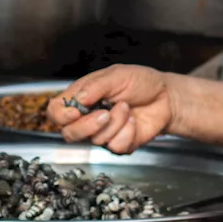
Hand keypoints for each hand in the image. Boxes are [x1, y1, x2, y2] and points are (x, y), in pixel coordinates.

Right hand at [46, 66, 176, 153]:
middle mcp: (88, 117)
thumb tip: (78, 99)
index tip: (76, 111)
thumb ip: (95, 86)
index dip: (61, 115)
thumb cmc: (141, 82)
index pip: (56, 112)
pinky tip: (134, 121)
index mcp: (81, 98)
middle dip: (87, 125)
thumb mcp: (116, 75)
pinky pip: (114, 146)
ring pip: (95, 140)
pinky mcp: (118, 144)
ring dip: (115, 122)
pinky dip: (127, 132)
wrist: (166, 97)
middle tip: (105, 113)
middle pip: (69, 133)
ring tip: (127, 107)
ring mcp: (102, 133)